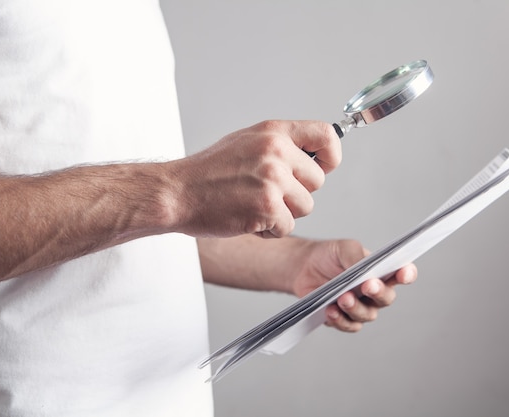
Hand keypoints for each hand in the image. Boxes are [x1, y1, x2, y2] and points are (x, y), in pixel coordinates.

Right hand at [169, 120, 340, 237]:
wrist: (177, 192)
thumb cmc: (208, 172)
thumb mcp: (246, 142)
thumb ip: (280, 146)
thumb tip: (314, 159)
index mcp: (273, 133)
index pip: (325, 134)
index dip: (331, 155)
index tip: (326, 166)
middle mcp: (276, 153)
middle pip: (317, 181)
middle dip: (297, 193)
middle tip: (268, 193)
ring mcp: (272, 180)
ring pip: (306, 207)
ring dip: (284, 214)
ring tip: (253, 205)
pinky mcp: (267, 208)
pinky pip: (287, 227)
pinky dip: (269, 230)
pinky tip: (247, 218)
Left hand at [291, 239, 416, 331]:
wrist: (303, 266)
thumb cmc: (329, 255)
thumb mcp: (344, 249)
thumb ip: (357, 257)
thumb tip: (366, 269)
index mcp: (381, 271)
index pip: (402, 274)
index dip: (407, 274)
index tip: (404, 273)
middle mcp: (375, 292)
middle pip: (386, 298)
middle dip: (378, 292)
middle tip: (367, 285)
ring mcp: (361, 307)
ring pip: (367, 315)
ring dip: (356, 308)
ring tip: (343, 298)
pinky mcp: (343, 318)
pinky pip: (348, 325)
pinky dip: (340, 319)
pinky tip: (331, 310)